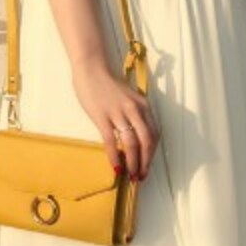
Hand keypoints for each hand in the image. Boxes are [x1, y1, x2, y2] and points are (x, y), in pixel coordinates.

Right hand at [70, 56, 161, 180]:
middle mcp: (135, 110)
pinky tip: (115, 167)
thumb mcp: (128, 98)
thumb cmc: (108, 84)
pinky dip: (115, 156)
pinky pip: (111, 140)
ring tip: (131, 175)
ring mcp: (118, 113)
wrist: (91, 68)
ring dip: (133, 163)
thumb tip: (135, 137)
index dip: (152, 154)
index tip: (147, 166)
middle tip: (141, 176)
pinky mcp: (102, 116)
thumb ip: (134, 114)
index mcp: (143, 105)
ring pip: (131, 143)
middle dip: (145, 162)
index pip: (153, 134)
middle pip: (146, 141)